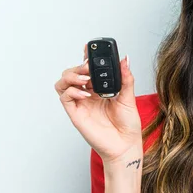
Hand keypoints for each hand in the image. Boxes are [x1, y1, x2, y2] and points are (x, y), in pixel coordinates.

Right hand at [54, 44, 141, 162]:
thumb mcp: (129, 97)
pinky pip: (65, 97)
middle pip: (71, 73)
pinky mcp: (75, 113)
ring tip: (85, 78)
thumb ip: (126, 78)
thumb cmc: (127, 125)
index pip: (87, 69)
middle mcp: (87, 94)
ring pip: (63, 83)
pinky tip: (86, 93)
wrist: (126, 145)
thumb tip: (125, 59)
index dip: (85, 57)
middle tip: (89, 67)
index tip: (89, 47)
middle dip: (78, 66)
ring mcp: (80, 103)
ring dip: (71, 76)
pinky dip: (72, 91)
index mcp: (99, 88)